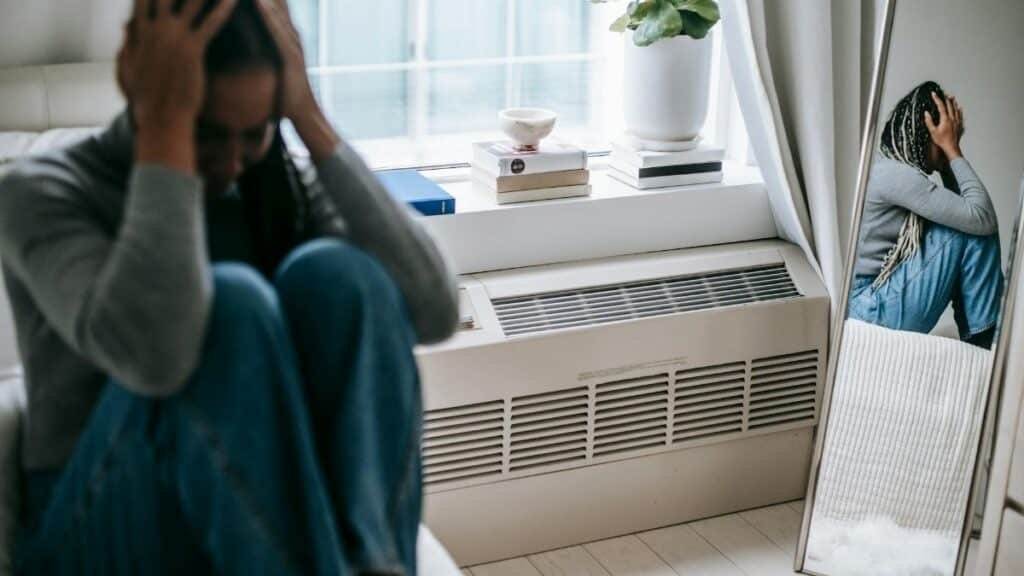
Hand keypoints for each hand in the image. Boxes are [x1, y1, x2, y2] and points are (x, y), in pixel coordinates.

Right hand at [117, 0, 236, 171]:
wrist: (161, 118)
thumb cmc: (148, 98)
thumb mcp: (129, 67)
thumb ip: (128, 43)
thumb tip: (126, 27)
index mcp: (140, 32)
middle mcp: (155, 30)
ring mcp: (173, 38)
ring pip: (191, 1)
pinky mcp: (192, 50)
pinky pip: (210, 23)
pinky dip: (222, 8)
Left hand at [256, 0, 338, 159]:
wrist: (304, 116)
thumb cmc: (285, 97)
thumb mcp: (271, 71)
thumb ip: (262, 56)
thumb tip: (241, 51)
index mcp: (285, 37)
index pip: (272, 5)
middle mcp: (291, 36)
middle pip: (276, 1)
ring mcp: (293, 45)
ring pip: (277, 11)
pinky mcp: (291, 56)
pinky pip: (277, 30)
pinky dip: (267, 14)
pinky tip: (257, 0)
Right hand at [924, 91, 963, 160]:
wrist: (951, 147)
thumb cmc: (942, 141)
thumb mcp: (932, 131)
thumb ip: (929, 121)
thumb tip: (926, 113)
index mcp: (945, 119)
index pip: (940, 106)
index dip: (937, 99)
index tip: (934, 94)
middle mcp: (952, 118)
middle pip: (950, 106)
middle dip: (946, 99)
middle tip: (944, 94)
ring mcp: (957, 121)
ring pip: (956, 109)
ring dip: (953, 103)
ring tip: (952, 98)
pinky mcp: (959, 125)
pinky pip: (960, 115)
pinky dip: (959, 110)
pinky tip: (959, 108)